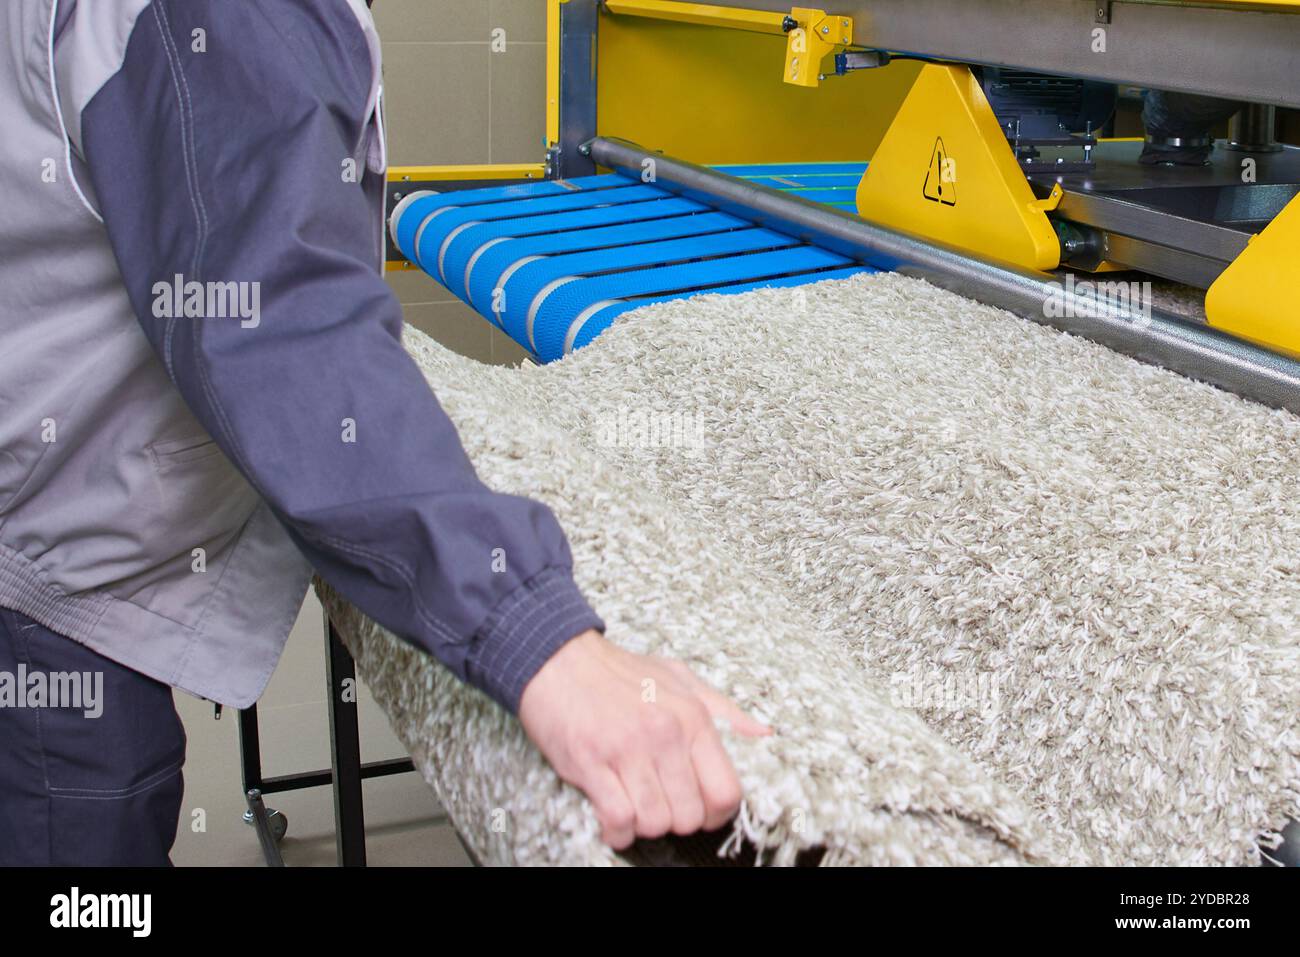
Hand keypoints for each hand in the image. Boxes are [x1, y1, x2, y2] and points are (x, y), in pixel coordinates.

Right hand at [519, 629, 770, 848]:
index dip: (715, 813)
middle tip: (659, 802)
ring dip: (644, 824)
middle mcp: (665, 734)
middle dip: (676, 819)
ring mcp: (626, 749)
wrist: (557, 657)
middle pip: (690, 815)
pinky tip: (612, 815)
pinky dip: (617, 830)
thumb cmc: (618, 671)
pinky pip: (618, 819)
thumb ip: (723, 710)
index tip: (697, 807)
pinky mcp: (591, 762)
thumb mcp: (679, 678)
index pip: (726, 791)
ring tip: (634, 804)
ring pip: (655, 822)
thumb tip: (762, 735)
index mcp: (692, 717)